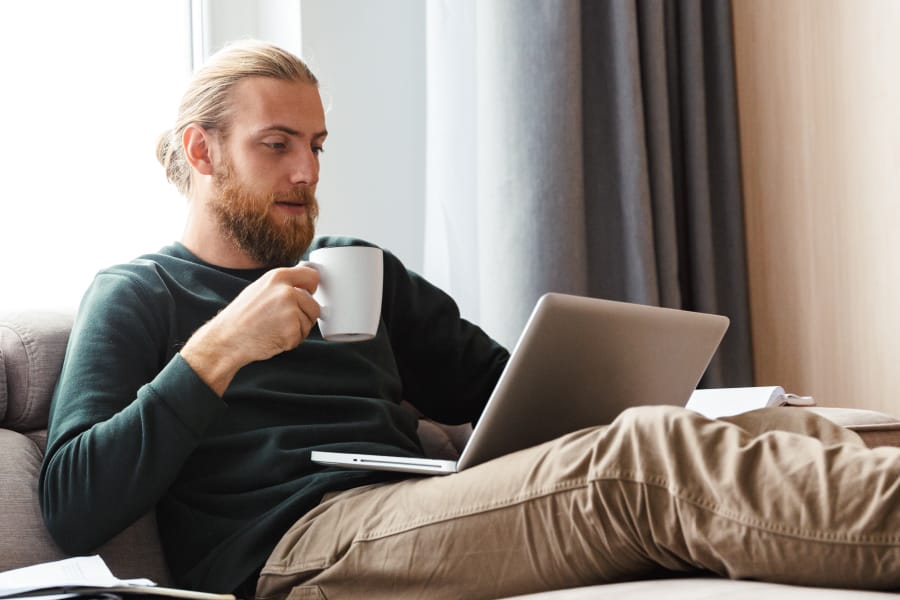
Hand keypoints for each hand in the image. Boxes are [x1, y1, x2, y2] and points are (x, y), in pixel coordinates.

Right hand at [180, 264, 320, 394]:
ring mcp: (290, 311)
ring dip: (298, 328)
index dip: (311, 288)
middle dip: (304, 315)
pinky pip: (302, 336)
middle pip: (314, 304)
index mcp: (278, 277)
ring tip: (275, 328)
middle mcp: (286, 291)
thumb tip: (305, 281)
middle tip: (281, 320)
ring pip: (309, 321)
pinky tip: (274, 337)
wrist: (227, 339)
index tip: (307, 294)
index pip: (312, 276)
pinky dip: (291, 340)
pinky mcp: (292, 331)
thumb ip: (283, 284)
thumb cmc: (241, 316)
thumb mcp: (260, 288)